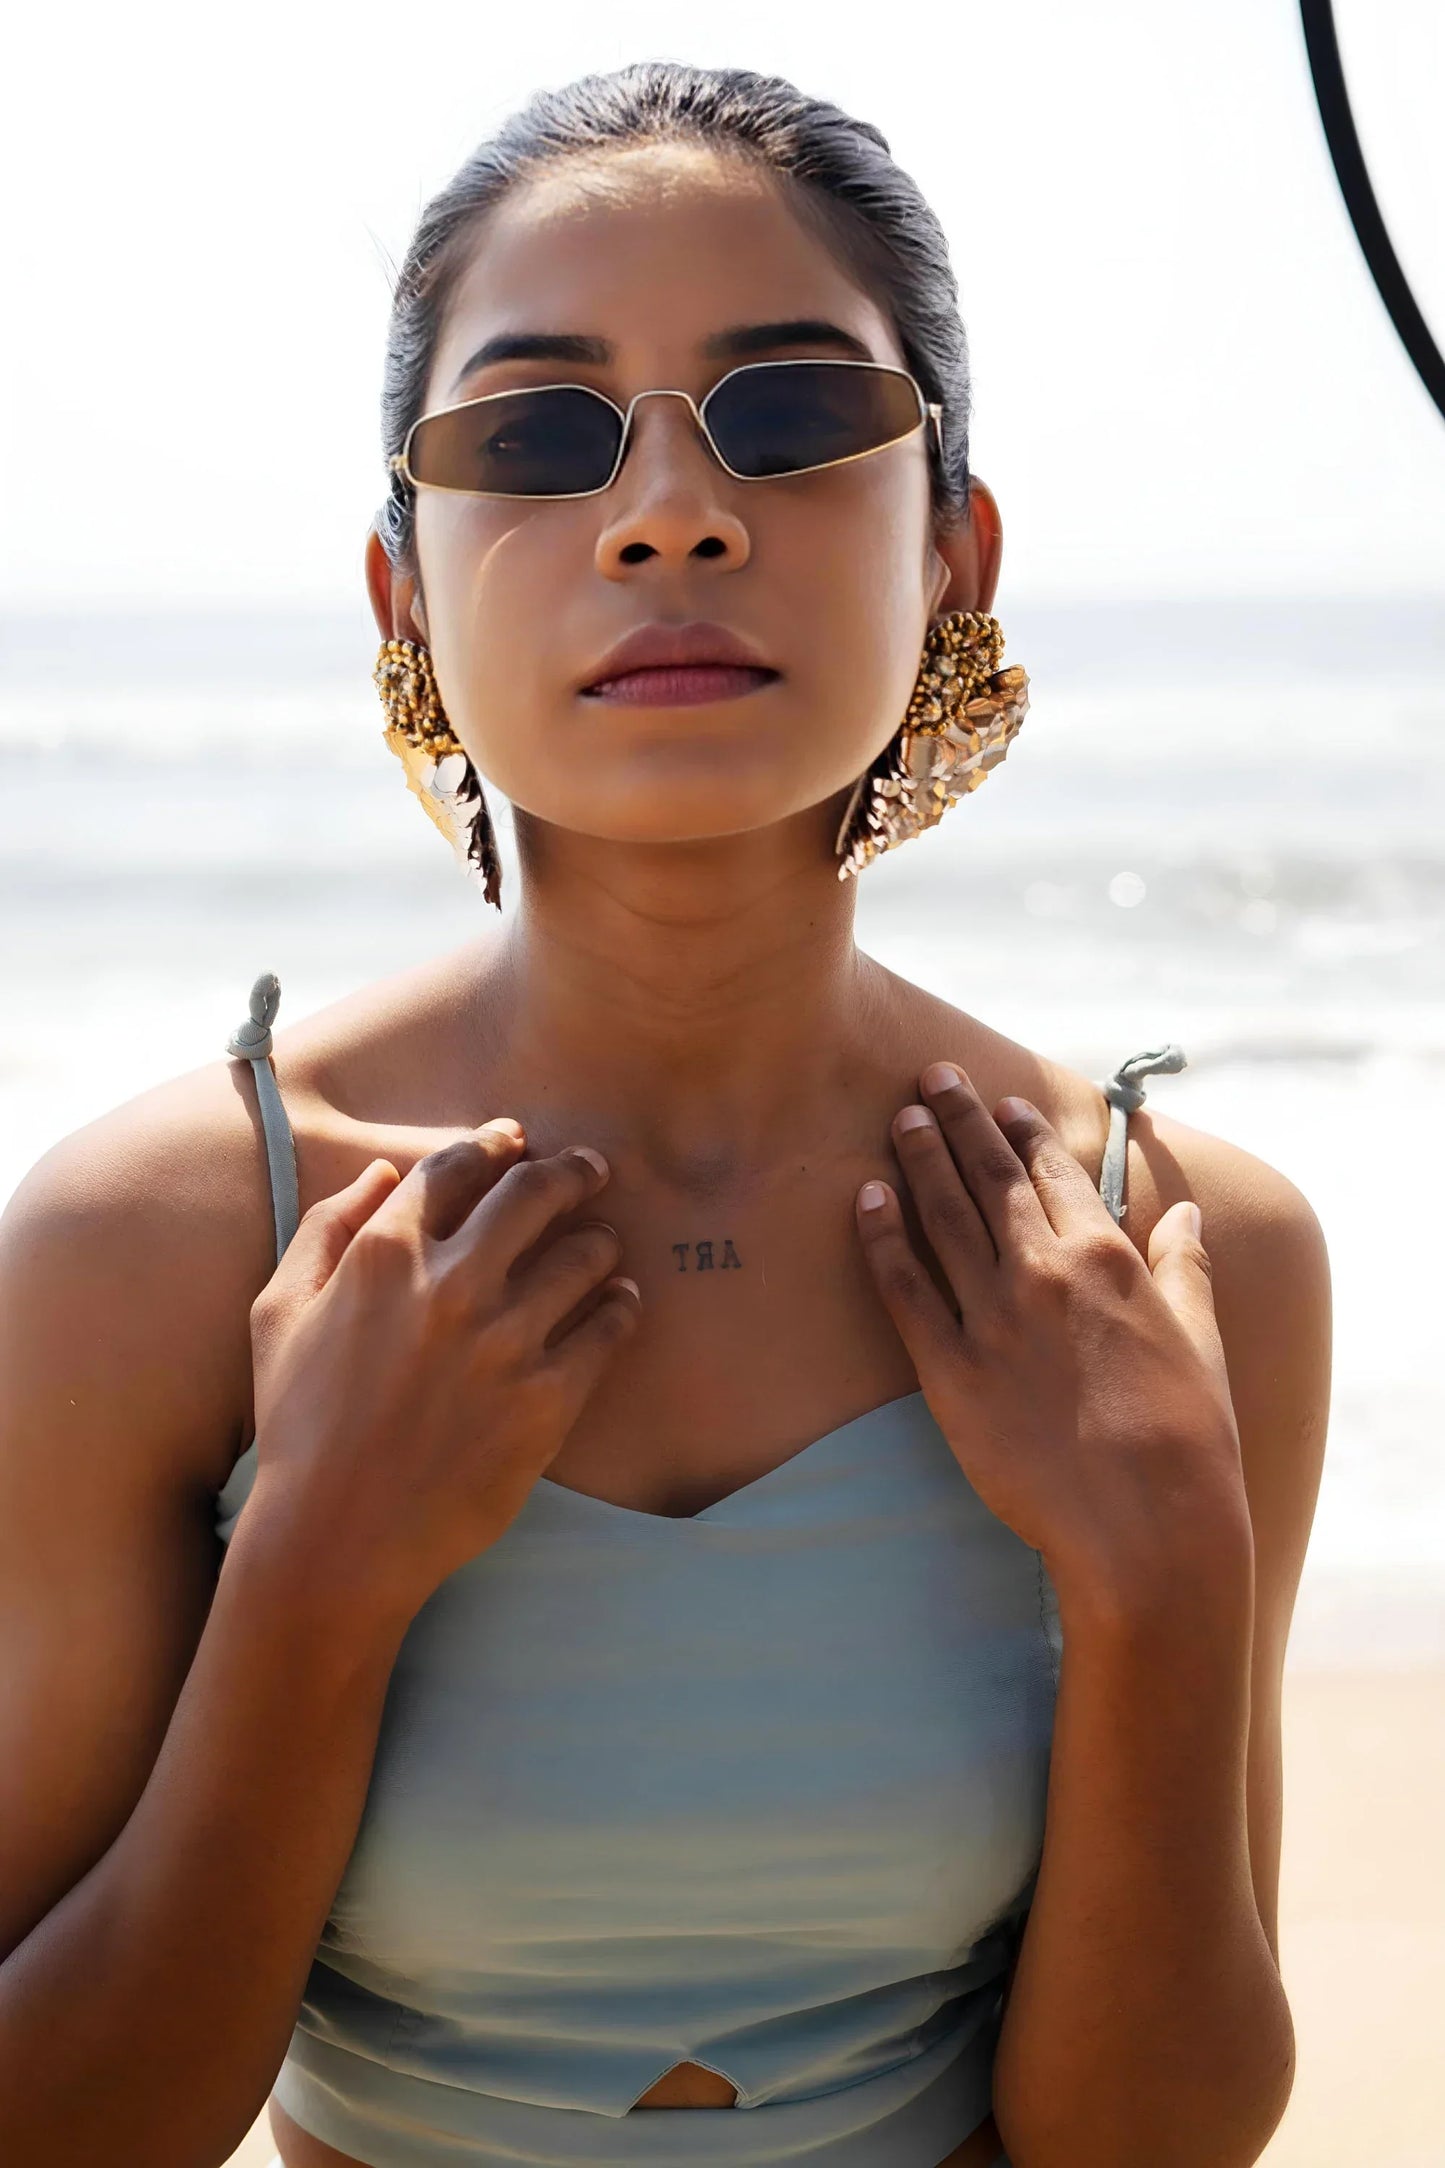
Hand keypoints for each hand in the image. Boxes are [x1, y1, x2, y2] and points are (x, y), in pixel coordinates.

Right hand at [246, 1121, 640, 1620]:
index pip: (455, 1169)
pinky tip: (622, 1303)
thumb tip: (382, 1173)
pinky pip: (606, 1331)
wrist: (338, 1538)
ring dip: (598, 1239)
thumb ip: (326, 1230)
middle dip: (570, 1171)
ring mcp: (506, 1341)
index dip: (491, 1145)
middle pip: (534, 1195)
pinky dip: (620, 1307)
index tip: (514, 1139)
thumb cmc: (299, 1427)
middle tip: (592, 1168)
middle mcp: (452, 1285)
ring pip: (582, 1256)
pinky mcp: (548, 1399)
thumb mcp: (278, 1314)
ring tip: (605, 1243)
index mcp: (384, 1255)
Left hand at [854, 1062, 1246, 1596]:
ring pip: (943, 1217)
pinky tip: (864, 1198)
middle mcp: (1043, 1272)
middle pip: (990, 1178)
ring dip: (918, 1159)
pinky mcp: (949, 1372)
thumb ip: (1186, 1267)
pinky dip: (880, 1238)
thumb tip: (1187, 1212)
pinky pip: (903, 1290)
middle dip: (960, 1121)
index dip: (1026, 1133)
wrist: (1147, 1523)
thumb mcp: (1202, 1338)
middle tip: (933, 1077)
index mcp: (1107, 1258)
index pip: (1057, 1174)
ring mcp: (991, 1320)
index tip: (1006, 1103)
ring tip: (900, 1116)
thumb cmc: (1189, 1437)